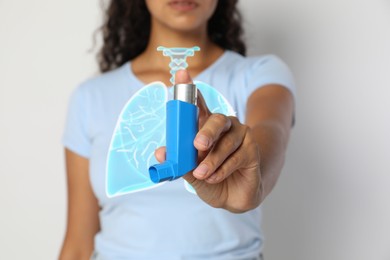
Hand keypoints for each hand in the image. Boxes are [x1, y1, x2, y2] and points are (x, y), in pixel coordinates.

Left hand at [155, 70, 262, 212]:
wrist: (234, 197)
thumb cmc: (211, 179)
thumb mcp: (191, 171)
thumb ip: (179, 161)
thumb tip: (161, 153)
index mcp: (206, 127)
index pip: (198, 105)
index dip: (189, 89)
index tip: (181, 74)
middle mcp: (224, 126)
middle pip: (216, 120)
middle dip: (206, 132)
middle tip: (197, 145)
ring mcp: (241, 135)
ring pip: (226, 142)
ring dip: (212, 160)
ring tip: (202, 174)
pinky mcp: (252, 149)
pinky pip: (237, 157)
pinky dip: (222, 169)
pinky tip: (214, 177)